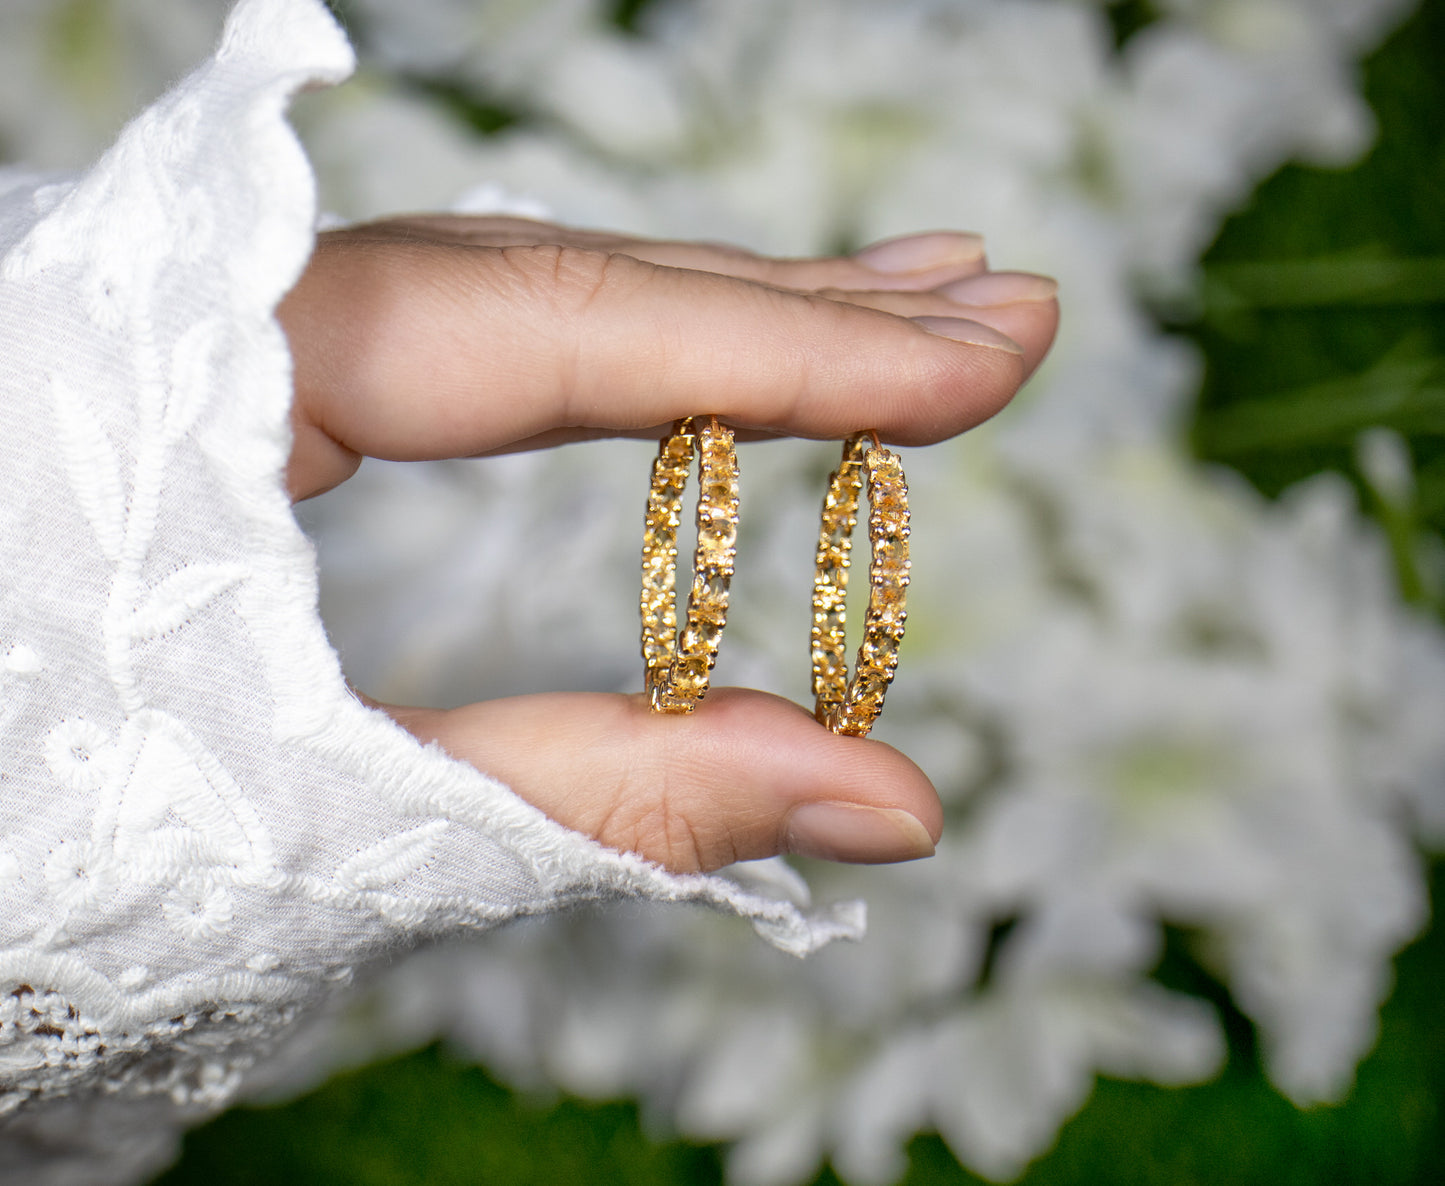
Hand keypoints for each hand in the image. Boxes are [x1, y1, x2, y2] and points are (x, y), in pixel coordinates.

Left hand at [278, 216, 1058, 873]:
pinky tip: (720, 343)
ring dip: (732, 312)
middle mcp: (228, 304)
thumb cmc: (56, 859)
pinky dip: (620, 345)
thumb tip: (895, 807)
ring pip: (530, 294)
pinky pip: (474, 331)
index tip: (973, 369)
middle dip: (797, 312)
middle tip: (1002, 310)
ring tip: (907, 311)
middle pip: (567, 284)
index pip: (560, 326)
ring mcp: (238, 325)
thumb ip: (612, 801)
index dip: (785, 357)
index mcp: (219, 371)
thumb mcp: (348, 831)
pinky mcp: (258, 374)